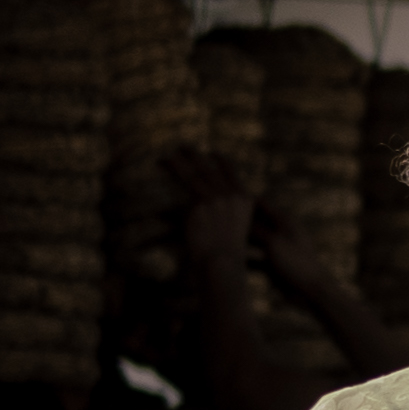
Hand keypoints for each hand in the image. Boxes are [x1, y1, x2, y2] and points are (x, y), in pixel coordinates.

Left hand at [171, 152, 252, 269]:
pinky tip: (162, 162)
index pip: (232, 174)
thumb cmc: (225, 255)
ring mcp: (219, 197)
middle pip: (213, 169)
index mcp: (245, 201)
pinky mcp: (202, 201)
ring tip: (170, 151)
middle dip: (197, 157)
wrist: (223, 263)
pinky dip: (173, 168)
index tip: (212, 154)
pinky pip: (185, 179)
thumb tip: (201, 209)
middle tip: (184, 146)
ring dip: (182, 159)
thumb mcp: (231, 230)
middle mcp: (234, 195)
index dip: (221, 162)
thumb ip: (222, 215)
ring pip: (197, 172)